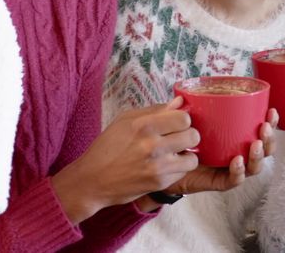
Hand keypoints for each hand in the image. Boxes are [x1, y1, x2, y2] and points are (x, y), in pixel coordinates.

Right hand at [51, 97, 198, 222]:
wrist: (92, 180)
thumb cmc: (107, 147)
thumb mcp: (125, 120)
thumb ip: (155, 110)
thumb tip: (179, 102)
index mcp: (143, 125)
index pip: (184, 117)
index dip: (182, 120)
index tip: (176, 124)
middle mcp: (152, 145)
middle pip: (193, 135)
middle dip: (188, 136)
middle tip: (178, 138)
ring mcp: (157, 166)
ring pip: (192, 158)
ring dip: (185, 155)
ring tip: (174, 154)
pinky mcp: (159, 183)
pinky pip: (182, 173)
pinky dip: (177, 169)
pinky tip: (165, 165)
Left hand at [164, 108, 278, 193]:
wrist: (165, 168)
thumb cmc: (181, 143)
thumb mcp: (184, 124)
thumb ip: (182, 113)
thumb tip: (181, 99)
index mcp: (237, 137)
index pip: (261, 130)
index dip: (270, 122)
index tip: (270, 111)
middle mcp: (238, 152)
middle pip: (264, 149)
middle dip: (269, 139)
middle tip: (264, 127)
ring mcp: (231, 169)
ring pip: (254, 166)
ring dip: (258, 155)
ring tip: (255, 144)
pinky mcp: (220, 182)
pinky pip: (234, 180)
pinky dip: (238, 172)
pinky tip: (237, 161)